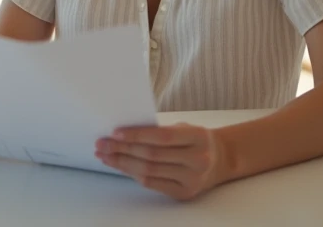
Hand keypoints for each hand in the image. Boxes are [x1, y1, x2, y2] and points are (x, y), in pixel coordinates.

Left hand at [95, 123, 228, 200]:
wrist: (221, 160)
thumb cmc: (195, 139)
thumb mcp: (184, 128)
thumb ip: (160, 130)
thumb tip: (123, 133)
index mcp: (198, 137)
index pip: (162, 137)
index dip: (137, 135)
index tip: (115, 133)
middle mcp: (197, 160)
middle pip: (151, 156)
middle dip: (122, 149)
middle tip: (102, 144)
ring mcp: (192, 179)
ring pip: (149, 171)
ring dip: (122, 163)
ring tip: (105, 155)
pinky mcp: (184, 193)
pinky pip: (152, 183)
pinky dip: (133, 174)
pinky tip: (121, 166)